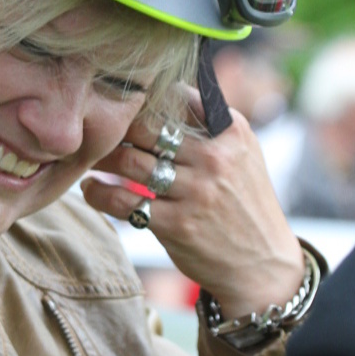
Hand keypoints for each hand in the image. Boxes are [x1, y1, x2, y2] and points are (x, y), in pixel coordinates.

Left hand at [81, 84, 303, 318]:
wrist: (263, 264)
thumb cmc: (245, 202)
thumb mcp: (244, 153)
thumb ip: (210, 122)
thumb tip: (163, 91)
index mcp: (231, 132)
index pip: (176, 98)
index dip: (144, 101)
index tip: (122, 105)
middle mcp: (215, 158)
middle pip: (146, 128)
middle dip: (117, 129)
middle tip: (98, 132)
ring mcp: (196, 192)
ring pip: (130, 162)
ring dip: (102, 160)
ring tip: (90, 160)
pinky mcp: (176, 225)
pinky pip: (124, 202)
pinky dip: (99, 194)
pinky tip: (92, 189)